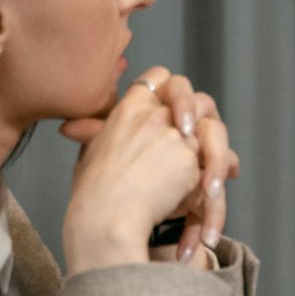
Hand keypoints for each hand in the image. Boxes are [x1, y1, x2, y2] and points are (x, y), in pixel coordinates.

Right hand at [58, 70, 204, 272]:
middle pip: (196, 98)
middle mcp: (154, 115)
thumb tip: (71, 129)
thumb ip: (94, 134)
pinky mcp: (190, 159)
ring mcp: (175, 135)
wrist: (105, 218)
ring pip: (213, 131)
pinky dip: (213, 181)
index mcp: (129, 108)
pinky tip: (211, 196)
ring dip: (218, 153)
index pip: (160, 77)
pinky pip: (212, 165)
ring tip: (222, 173)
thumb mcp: (89, 154)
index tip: (175, 109)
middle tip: (208, 138)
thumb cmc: (92, 193)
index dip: (173, 90)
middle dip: (206, 117)